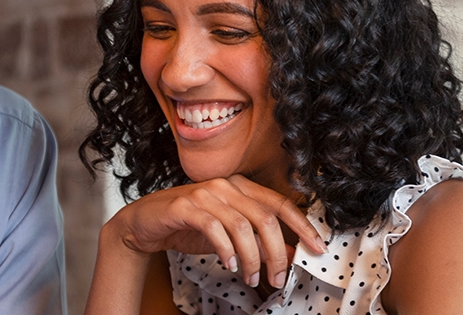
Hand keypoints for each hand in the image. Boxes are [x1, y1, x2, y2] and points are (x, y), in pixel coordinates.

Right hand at [103, 175, 325, 287]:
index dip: (302, 227)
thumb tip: (288, 253)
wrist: (145, 224)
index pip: (281, 204)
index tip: (317, 248)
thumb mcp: (230, 235)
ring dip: (252, 258)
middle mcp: (227, 186)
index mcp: (242, 187)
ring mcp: (205, 193)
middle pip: (267, 218)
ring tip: (252, 277)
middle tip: (277, 277)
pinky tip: (230, 264)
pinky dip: (227, 250)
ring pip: (243, 226)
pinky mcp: (185, 206)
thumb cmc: (188, 226)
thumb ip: (258, 240)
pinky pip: (214, 228)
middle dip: (277, 253)